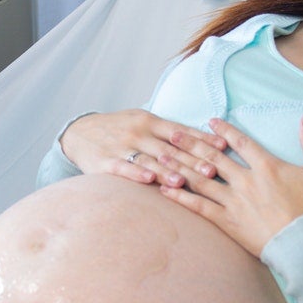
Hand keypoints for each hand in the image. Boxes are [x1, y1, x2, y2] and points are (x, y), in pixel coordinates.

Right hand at [58, 109, 230, 187]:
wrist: (79, 132)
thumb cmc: (120, 128)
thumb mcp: (143, 121)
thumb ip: (168, 131)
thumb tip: (203, 139)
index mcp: (150, 121)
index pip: (181, 132)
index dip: (202, 140)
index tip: (223, 148)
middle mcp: (139, 132)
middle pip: (170, 149)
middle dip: (191, 160)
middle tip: (212, 171)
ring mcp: (122, 146)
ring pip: (149, 160)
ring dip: (167, 171)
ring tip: (183, 181)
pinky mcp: (106, 160)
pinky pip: (123, 168)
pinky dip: (136, 174)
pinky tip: (148, 180)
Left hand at [155, 116, 302, 257]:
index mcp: (266, 166)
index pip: (241, 142)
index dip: (224, 131)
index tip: (210, 122)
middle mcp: (245, 180)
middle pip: (212, 157)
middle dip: (191, 144)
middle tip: (173, 134)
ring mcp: (234, 201)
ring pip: (201, 179)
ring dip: (180, 166)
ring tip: (162, 156)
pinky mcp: (227, 222)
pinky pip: (199, 207)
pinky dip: (181, 198)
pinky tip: (165, 190)